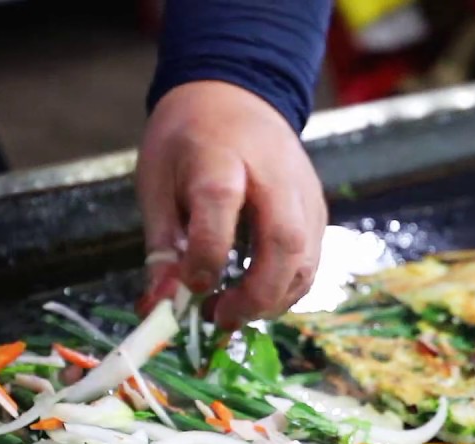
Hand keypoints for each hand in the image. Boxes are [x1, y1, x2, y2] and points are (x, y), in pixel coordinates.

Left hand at [136, 81, 326, 328]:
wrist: (237, 95)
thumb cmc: (189, 139)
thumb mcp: (156, 181)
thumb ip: (162, 245)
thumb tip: (161, 306)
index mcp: (221, 157)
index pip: (221, 204)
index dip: (206, 255)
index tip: (189, 288)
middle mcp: (275, 175)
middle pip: (284, 242)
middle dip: (256, 294)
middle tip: (219, 317)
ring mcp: (304, 194)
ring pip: (306, 261)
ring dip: (272, 300)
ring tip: (232, 312)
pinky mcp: (318, 211)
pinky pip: (311, 262)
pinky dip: (285, 289)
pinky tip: (253, 294)